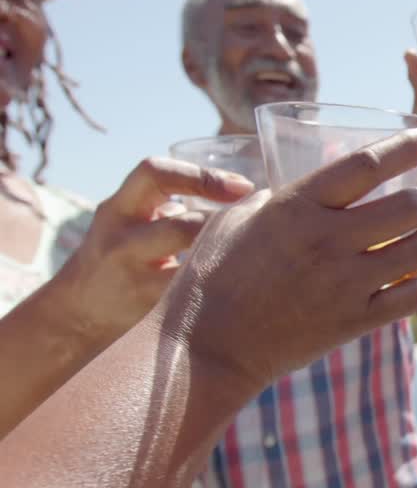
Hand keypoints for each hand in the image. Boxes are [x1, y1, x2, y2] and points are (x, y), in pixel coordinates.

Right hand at [53, 158, 253, 343]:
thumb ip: (173, 202)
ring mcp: (133, 280)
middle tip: (266, 227)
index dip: (202, 176)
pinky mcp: (149, 313)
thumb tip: (247, 192)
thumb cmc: (122, 253)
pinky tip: (252, 288)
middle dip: (228, 227)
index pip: (154, 174)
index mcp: (119, 209)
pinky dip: (226, 291)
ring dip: (231, 260)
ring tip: (263, 256)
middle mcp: (121, 241)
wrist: (79, 311)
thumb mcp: (133, 219)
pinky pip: (196, 299)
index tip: (244, 187)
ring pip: (192, 268)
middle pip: (181, 227)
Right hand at [166, 129, 416, 393]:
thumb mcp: (236, 219)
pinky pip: (410, 296)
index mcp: (297, 207)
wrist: (208, 347)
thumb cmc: (212, 277)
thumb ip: (277, 198)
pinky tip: (415, 274)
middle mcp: (327, 241)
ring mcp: (344, 283)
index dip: (405, 147)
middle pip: (406, 207)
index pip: (366, 165)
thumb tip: (309, 189)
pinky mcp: (352, 322)